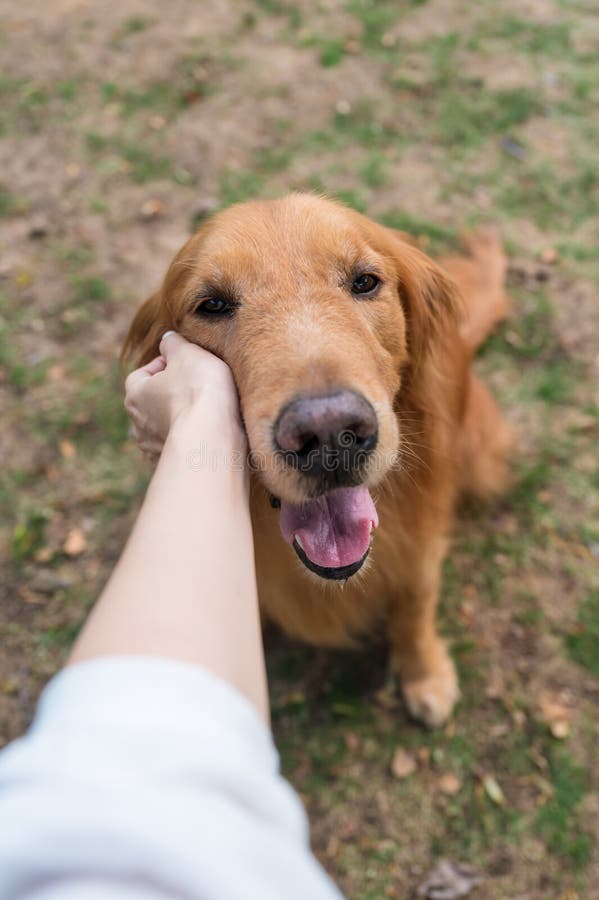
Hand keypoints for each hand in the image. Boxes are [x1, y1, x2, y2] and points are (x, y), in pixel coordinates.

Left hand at [125, 331, 243, 461]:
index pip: (143, 374)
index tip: (187, 364)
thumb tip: (168, 339)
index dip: (165, 365)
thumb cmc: (200, 392)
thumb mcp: (188, 352)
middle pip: (153, 403)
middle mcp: (137, 424)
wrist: (213, 440)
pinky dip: (190, 444)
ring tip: (208, 415)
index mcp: (135, 394)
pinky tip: (208, 438)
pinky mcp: (171, 467)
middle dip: (172, 395)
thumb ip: (174, 342)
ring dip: (181, 421)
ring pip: (165, 429)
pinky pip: (179, 451)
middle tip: (199, 388)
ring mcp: (152, 450)